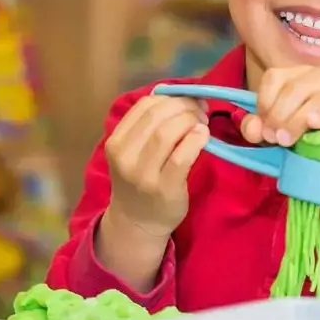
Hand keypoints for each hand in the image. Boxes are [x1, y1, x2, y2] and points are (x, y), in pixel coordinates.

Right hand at [104, 94, 209, 238]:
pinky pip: (182, 156)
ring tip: (203, 123)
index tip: (190, 100)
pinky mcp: (164, 187)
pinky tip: (204, 136)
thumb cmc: (140, 181)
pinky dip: (196, 140)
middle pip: (158, 116)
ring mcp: (143, 173)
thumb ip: (149, 126)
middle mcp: (125, 156)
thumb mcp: (133, 152)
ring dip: (191, 121)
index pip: (145, 106)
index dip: (172, 96)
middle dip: (185, 106)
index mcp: (116, 142)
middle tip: (201, 110)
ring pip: (168, 132)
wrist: (137, 222)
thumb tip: (183, 97)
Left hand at [242, 66, 319, 218]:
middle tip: (274, 139)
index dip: (264, 101)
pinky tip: (313, 124)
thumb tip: (254, 128)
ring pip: (315, 96)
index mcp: (298, 76)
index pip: (275, 77)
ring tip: (288, 140)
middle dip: (279, 114)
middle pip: (294, 87)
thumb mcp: (273, 134)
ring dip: (296, 119)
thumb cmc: (304, 140)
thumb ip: (256, 129)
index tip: (262, 127)